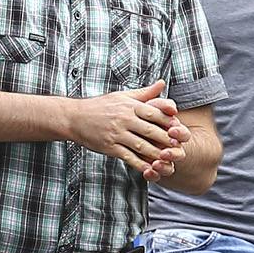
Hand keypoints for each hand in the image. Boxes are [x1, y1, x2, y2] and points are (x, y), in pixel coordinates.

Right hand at [65, 83, 179, 171]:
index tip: (180, 129)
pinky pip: (127, 157)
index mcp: (129, 106)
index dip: (169, 122)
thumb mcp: (122, 96)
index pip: (154, 113)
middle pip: (150, 130)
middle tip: (180, 147)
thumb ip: (145, 92)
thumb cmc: (101, 106)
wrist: (73, 117)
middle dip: (167, 140)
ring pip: (141, 145)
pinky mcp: (109, 147)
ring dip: (156, 154)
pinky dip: (139, 164)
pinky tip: (150, 169)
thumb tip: (163, 83)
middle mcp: (124, 119)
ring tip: (169, 160)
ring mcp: (116, 134)